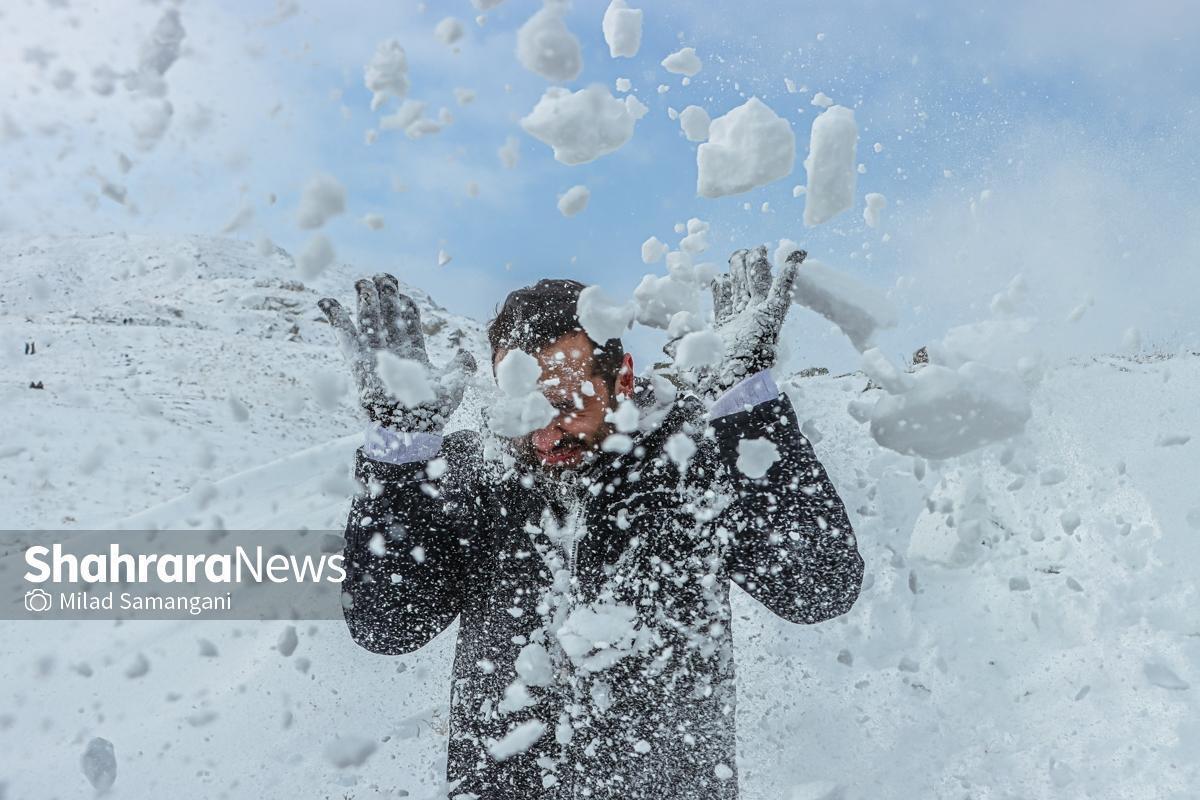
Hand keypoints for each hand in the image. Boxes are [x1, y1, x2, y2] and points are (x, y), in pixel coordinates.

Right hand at [318, 274, 475, 431]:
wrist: (409, 431)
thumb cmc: (432, 414)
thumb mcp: (454, 386)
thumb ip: (461, 366)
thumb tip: (463, 351)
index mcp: (413, 354)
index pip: (408, 323)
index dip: (406, 307)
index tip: (404, 296)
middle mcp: (393, 351)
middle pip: (387, 315)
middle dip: (385, 295)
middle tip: (383, 276)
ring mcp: (375, 354)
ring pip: (368, 320)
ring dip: (365, 300)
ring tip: (361, 281)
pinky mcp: (358, 361)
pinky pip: (345, 336)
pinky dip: (336, 318)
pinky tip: (326, 301)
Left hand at [666, 245, 802, 396]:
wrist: (732, 391)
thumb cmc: (712, 381)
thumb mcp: (692, 358)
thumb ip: (682, 346)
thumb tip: (667, 343)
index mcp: (725, 328)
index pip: (724, 303)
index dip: (721, 288)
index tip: (718, 277)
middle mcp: (742, 321)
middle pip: (742, 288)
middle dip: (741, 269)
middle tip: (740, 253)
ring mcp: (758, 317)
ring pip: (759, 284)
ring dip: (759, 265)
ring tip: (759, 248)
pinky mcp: (772, 318)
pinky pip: (782, 292)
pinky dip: (789, 273)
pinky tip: (795, 255)